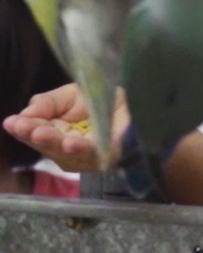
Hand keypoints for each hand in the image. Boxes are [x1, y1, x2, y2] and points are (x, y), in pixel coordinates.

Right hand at [2, 84, 128, 170]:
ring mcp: (88, 157)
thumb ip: (47, 103)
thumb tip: (25, 113)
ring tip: (43, 134)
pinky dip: (82, 150)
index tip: (12, 123)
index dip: (23, 129)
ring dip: (56, 144)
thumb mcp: (70, 95)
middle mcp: (68, 150)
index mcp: (55, 133)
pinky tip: (71, 143)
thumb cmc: (102, 102)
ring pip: (68, 153)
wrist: (139, 104)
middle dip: (36, 136)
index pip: (33, 133)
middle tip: (25, 128)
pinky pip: (95, 154)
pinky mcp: (110, 156)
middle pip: (48, 146)